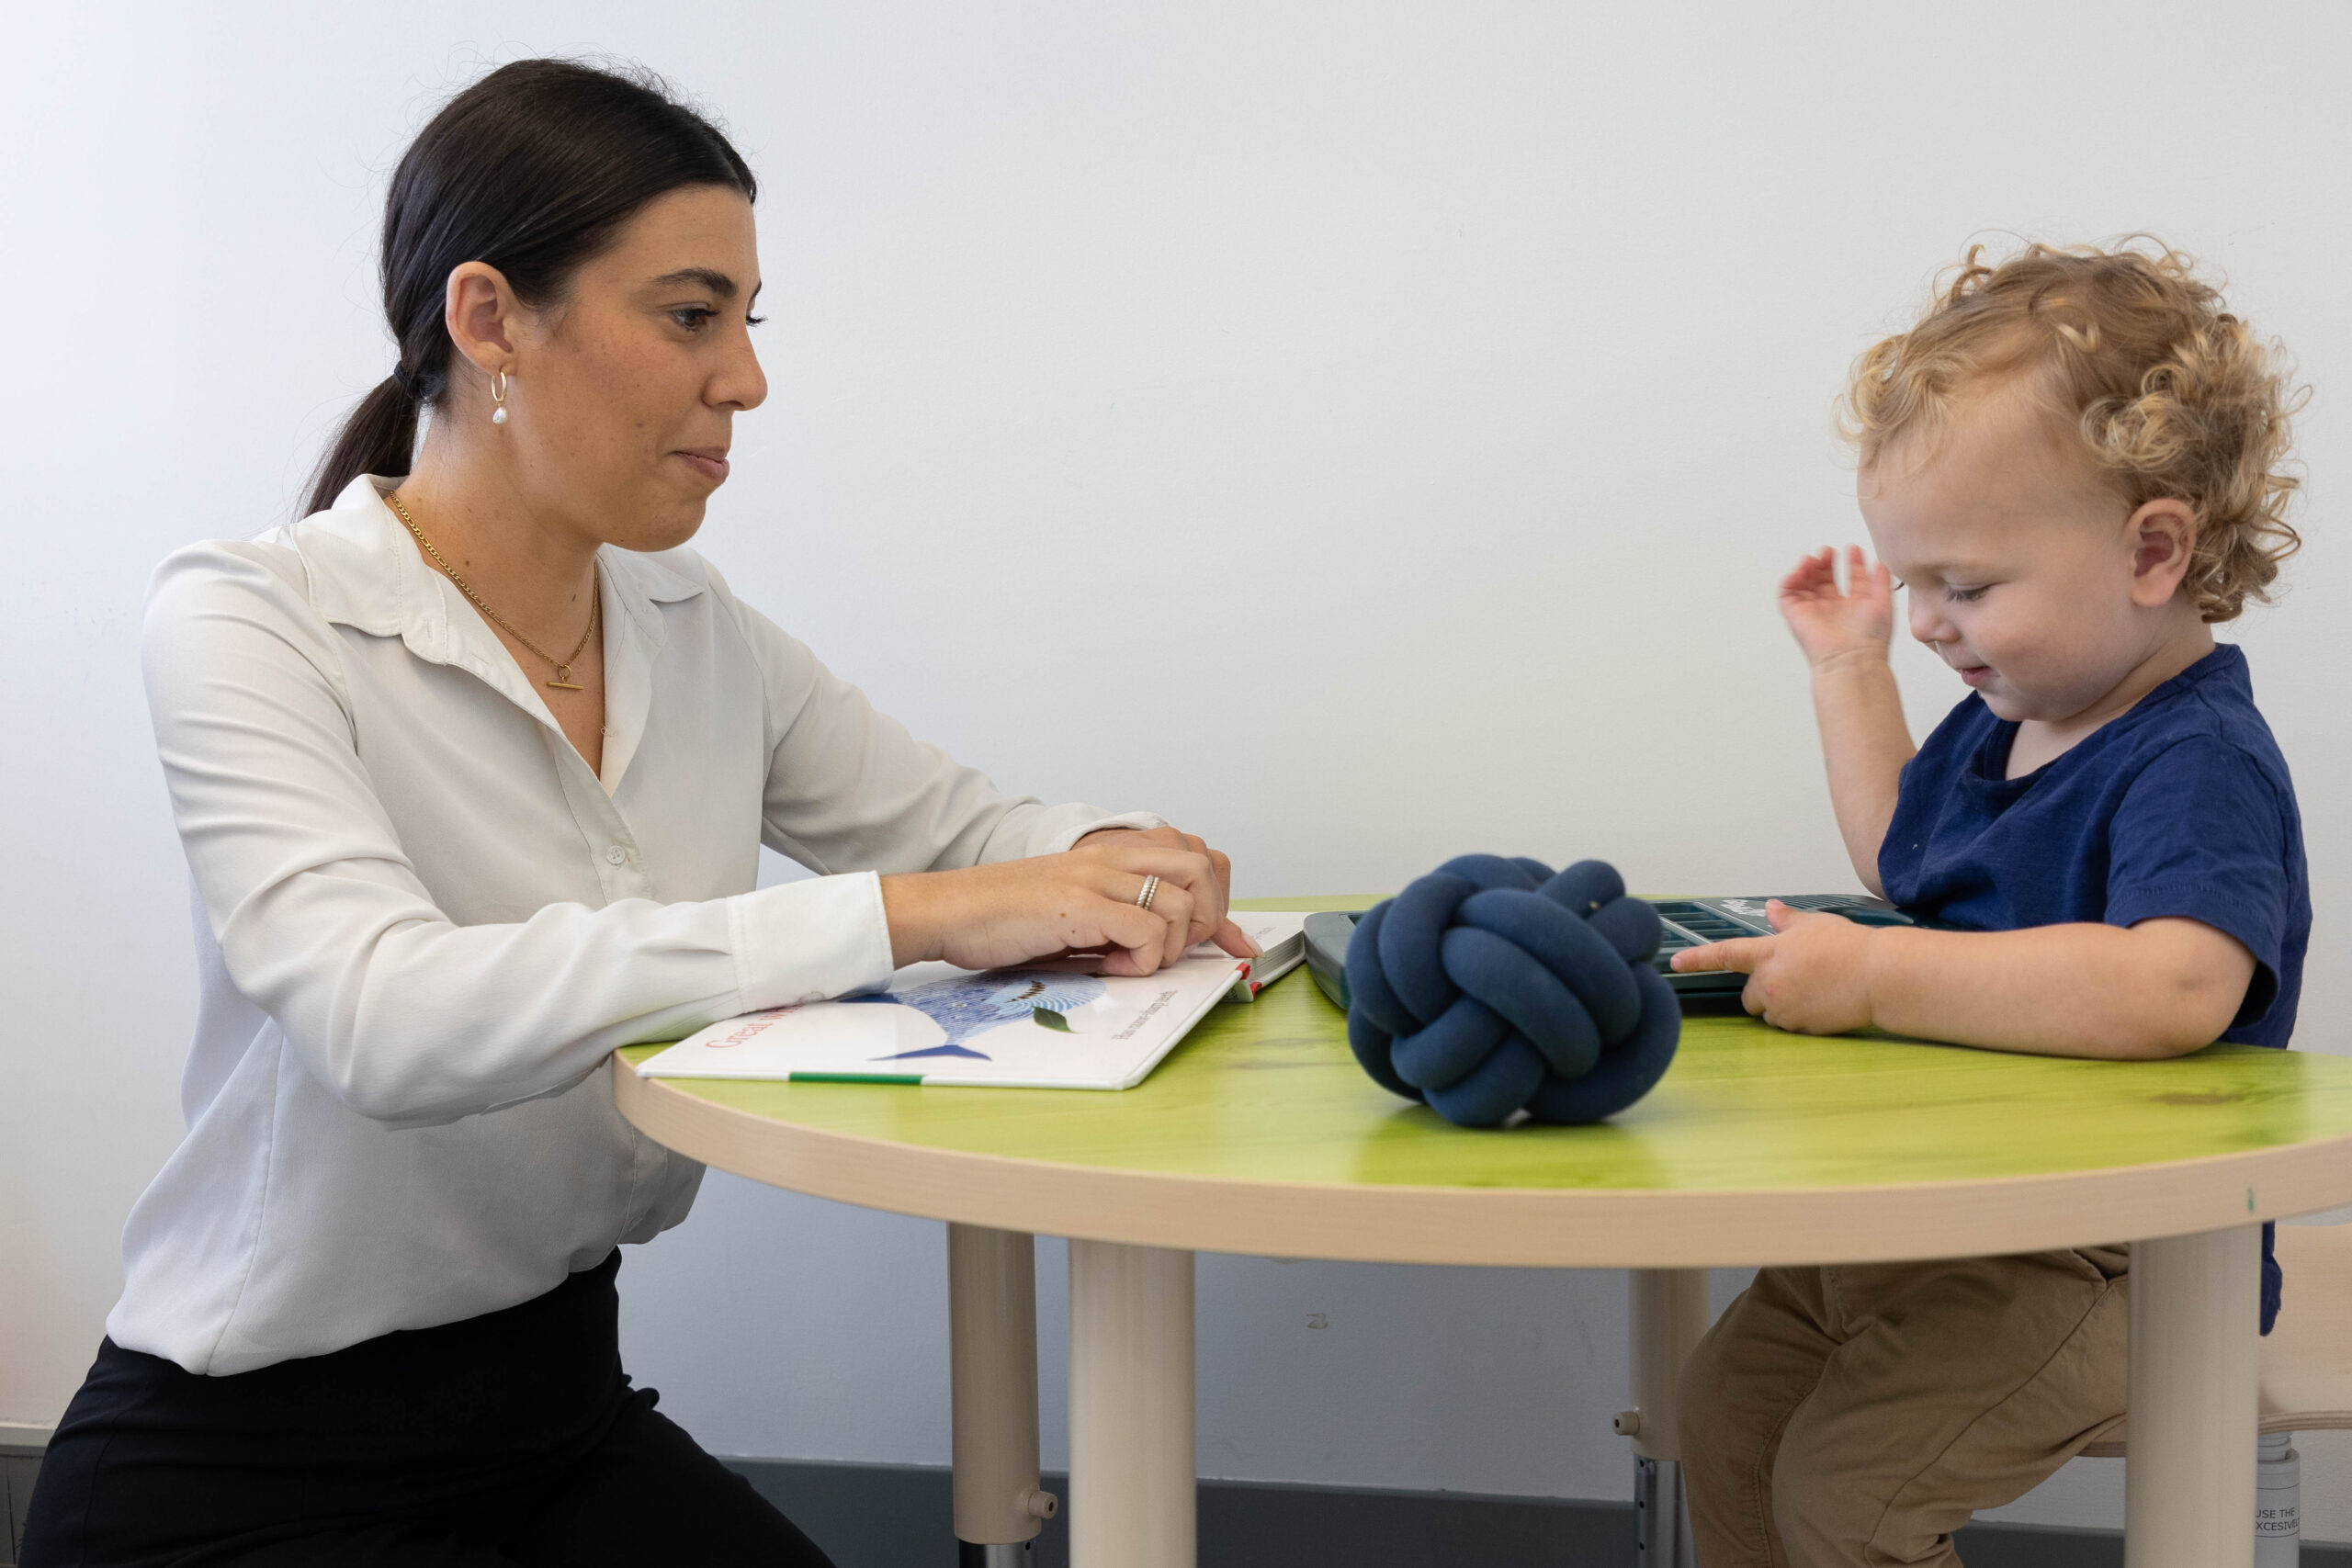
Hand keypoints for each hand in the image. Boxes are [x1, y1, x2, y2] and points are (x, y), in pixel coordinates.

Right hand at [882, 827, 1253, 977]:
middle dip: (1207, 921)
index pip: (1198, 858)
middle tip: (1172, 953)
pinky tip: (1109, 965)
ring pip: (1182, 903)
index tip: (1231, 947)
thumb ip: (1122, 915)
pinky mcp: (1081, 904)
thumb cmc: (1006, 917)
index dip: (1222, 906)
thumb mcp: (1077, 908)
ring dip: (1170, 946)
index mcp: (1113, 852)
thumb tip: (1170, 944)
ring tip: (1130, 961)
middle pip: (1203, 870)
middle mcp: (1112, 855)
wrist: (948, 911)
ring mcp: (1097, 876)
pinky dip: (1142, 959)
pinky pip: (1147, 931)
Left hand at [1669, 901, 1875, 1033]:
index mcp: (1768, 954)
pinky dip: (1799, 1018)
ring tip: (1813, 990)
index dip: (1696, 959)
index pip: (1723, 955)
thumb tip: (1771, 909)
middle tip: (1793, 979)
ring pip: (1768, 1012)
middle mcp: (1769, 983)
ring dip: (1780, 1006)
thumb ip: (1786, 920)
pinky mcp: (1798, 1027)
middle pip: (1747, 996)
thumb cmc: (1849, 947)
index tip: (1675, 963)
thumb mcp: (1815, 924)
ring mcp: (1782, 1008)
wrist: (1877, 977)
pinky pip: (1789, 1026)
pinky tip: (1821, 1004)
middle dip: (1762, 991)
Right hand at [1781, 546, 1893, 670]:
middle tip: (1827, 552)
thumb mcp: (1883, 603)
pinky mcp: (1796, 617)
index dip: (1851, 563)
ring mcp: (1814, 613)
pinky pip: (1787, 595)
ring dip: (1806, 569)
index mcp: (1854, 607)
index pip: (1851, 579)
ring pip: (1805, 584)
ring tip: (1812, 559)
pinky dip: (1788, 581)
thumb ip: (1881, 581)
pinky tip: (1798, 572)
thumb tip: (1880, 563)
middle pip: (1825, 579)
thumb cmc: (1870, 638)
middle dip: (1825, 563)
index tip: (1852, 549)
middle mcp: (1833, 610)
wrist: (1851, 658)